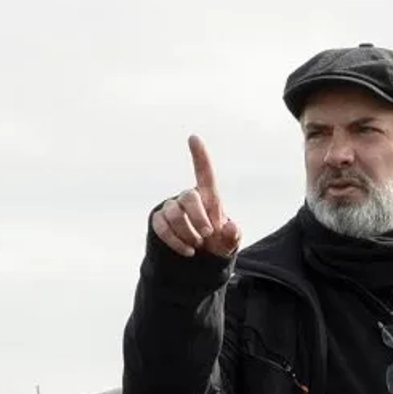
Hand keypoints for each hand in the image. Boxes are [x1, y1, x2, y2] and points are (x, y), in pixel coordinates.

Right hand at [150, 135, 243, 257]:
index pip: (204, 172)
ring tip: (197, 245)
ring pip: (174, 215)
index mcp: (209, 196)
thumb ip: (232, 235)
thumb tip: (230, 227)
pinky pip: (162, 226)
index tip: (193, 137)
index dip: (199, 155)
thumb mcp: (229, 242)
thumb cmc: (217, 243)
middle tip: (207, 235)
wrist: (199, 256)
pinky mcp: (160, 219)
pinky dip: (175, 241)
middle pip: (189, 197)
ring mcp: (172, 207)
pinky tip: (187, 250)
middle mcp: (189, 197)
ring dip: (187, 233)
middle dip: (198, 217)